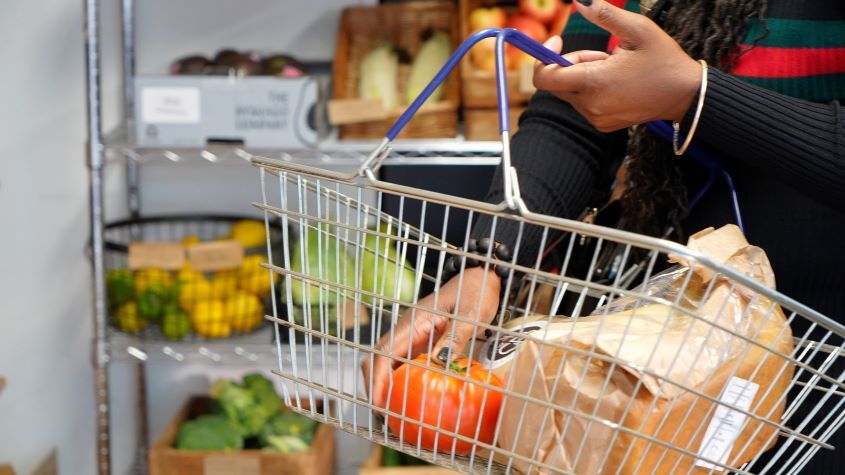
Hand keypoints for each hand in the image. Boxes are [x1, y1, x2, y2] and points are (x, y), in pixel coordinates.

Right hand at [362, 266, 500, 408]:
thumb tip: (438, 363)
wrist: (478, 278)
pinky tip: (407, 394)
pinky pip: (401, 360)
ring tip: (390, 408)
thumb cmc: (475, 293)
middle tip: (382, 412)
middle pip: (376, 357)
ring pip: (385, 360)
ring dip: (382, 382)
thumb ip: (454, 338)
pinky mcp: (419, 339)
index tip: (378, 401)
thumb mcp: (469, 316)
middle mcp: (406, 328)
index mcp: (412, 321)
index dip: (377, 378)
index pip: (384, 352)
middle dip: (373, 384)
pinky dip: (397, 378)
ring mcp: (411, 334)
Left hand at [533, 0, 701, 131]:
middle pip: (557, 82)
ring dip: (583, 75)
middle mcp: (590, 105)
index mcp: (594, 82)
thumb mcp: (638, 29)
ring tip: (616, 68)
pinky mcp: (602, 124)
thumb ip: (605, 14)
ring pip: (570, 92)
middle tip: (604, 54)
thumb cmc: (664, 60)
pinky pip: (583, 104)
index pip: (545, 77)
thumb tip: (580, 1)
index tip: (557, 40)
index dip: (544, 57)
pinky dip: (592, 90)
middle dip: (571, 62)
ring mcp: (596, 118)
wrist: (685, 95)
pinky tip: (617, 84)